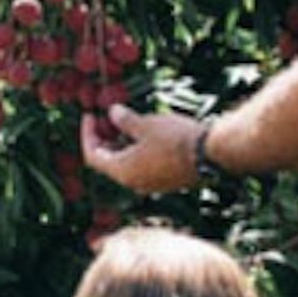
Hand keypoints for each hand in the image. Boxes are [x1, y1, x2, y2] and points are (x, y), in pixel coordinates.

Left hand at [81, 105, 202, 193]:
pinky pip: (141, 166)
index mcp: (122, 171)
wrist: (210, 156)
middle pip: (107, 161)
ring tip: (124, 122)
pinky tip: (143, 133)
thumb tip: (112, 112)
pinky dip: (135, 151)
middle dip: (103, 138)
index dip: (87, 134)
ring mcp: (149, 184)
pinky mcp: (164, 181)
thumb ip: (124, 120)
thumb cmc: (175, 139)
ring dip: (120, 144)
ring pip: (125, 164)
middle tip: (104, 117)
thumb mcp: (145, 124)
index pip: (93, 155)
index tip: (89, 115)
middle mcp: (133, 182)